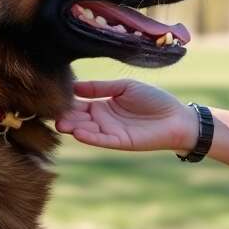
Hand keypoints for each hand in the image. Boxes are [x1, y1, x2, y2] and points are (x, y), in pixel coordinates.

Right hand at [57, 79, 197, 152]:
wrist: (177, 117)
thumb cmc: (153, 99)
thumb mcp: (125, 87)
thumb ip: (100, 87)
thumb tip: (74, 86)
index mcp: (103, 104)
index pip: (79, 104)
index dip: (67, 102)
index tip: (52, 99)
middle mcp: (103, 120)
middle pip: (79, 118)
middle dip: (66, 117)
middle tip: (52, 114)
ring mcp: (110, 132)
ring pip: (87, 130)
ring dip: (74, 127)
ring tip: (61, 123)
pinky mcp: (120, 142)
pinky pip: (101, 140)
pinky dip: (90, 137)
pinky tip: (79, 132)